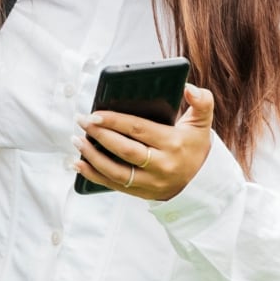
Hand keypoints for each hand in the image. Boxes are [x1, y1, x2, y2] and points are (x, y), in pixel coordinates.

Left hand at [73, 83, 215, 202]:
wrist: (201, 182)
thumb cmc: (194, 146)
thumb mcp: (202, 123)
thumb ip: (202, 101)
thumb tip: (188, 88)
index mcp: (173, 144)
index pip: (139, 130)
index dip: (115, 121)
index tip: (95, 113)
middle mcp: (161, 165)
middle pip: (125, 150)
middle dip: (100, 135)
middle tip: (82, 121)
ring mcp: (150, 183)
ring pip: (116, 172)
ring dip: (92, 156)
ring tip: (77, 140)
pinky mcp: (141, 193)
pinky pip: (113, 185)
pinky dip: (93, 175)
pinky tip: (78, 163)